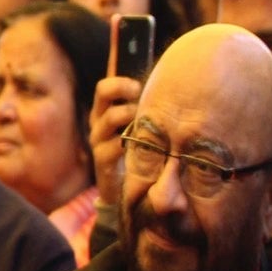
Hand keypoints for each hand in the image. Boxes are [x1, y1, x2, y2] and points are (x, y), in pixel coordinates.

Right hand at [88, 76, 142, 209]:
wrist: (124, 189)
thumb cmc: (138, 151)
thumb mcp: (141, 128)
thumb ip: (147, 110)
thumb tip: (172, 87)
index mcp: (105, 111)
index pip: (105, 86)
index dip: (121, 81)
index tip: (140, 87)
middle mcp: (98, 122)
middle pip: (103, 91)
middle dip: (124, 88)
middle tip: (141, 94)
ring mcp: (98, 140)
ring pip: (111, 116)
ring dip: (132, 114)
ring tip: (147, 122)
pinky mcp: (101, 160)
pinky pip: (115, 145)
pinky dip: (132, 143)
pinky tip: (146, 146)